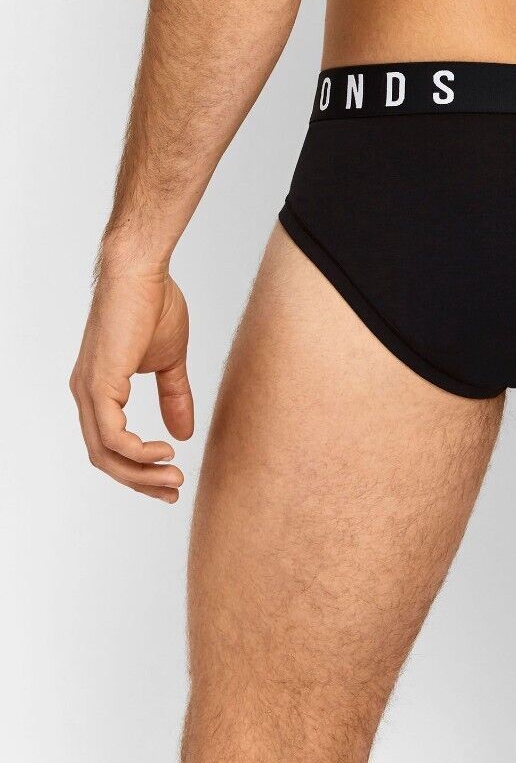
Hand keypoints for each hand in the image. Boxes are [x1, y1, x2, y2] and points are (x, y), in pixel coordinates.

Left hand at [70, 261, 192, 500]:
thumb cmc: (153, 304)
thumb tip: (183, 433)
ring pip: (106, 453)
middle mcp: (86, 393)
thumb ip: (174, 396)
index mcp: (99, 388)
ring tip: (173, 478)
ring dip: (141, 473)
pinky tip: (162, 453)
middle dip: (140, 481)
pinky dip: (137, 451)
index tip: (170, 479)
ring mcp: (89, 390)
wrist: (142, 271)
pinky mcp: (98, 384)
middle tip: (173, 490)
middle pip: (105, 458)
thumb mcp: (169, 361)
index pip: (111, 444)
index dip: (138, 467)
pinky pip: (111, 435)